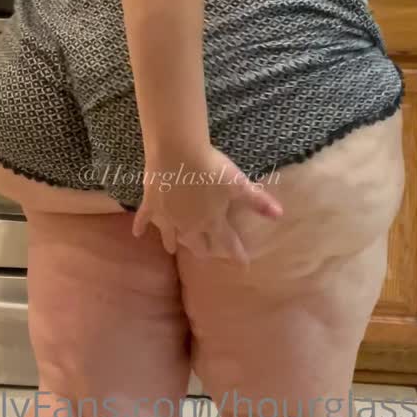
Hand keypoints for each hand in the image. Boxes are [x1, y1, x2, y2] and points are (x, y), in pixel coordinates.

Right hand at [132, 143, 282, 262]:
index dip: (236, 254)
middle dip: (204, 251)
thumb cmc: (210, 167)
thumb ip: (257, 201)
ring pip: (171, 236)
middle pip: (197, 244)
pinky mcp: (152, 204)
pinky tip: (137, 234)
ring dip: (174, 243)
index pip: (227, 243)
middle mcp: (189, 226)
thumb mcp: (238, 183)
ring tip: (174, 249)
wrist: (177, 152)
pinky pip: (145, 219)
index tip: (243, 265)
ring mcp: (168, 217)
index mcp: (212, 222)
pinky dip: (141, 227)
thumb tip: (279, 214)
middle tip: (207, 256)